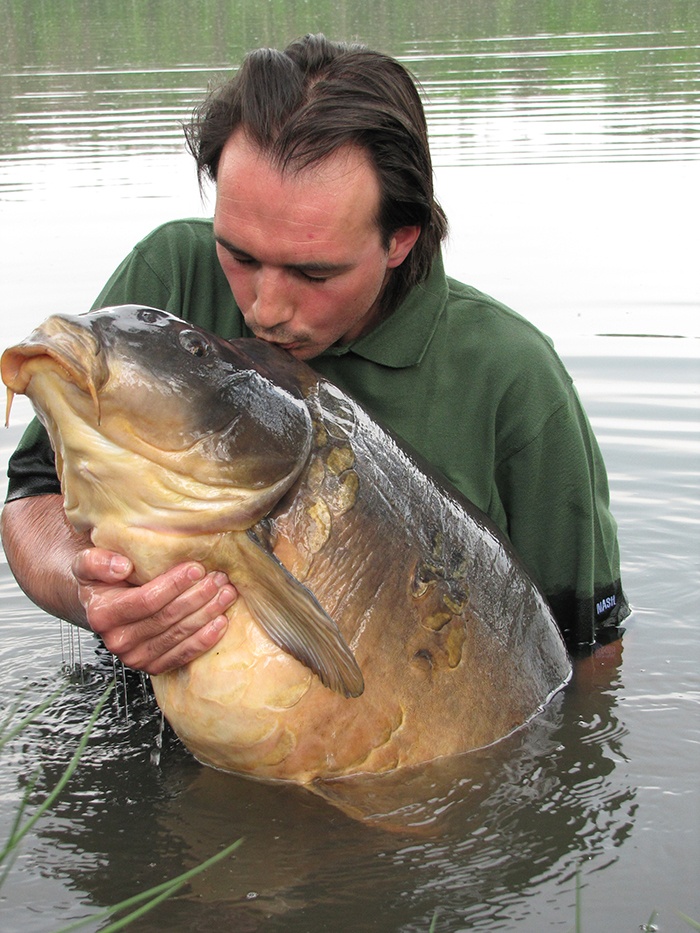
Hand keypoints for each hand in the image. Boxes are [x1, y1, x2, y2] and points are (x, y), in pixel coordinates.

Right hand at [72, 548, 235, 674]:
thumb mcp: (88, 562)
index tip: (196, 568)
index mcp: (103, 614)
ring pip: (179, 635)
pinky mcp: (152, 666)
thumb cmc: (101, 580)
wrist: (101, 605)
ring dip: (207, 614)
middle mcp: (118, 640)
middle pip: (167, 618)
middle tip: (219, 578)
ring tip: (226, 593)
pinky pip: (182, 655)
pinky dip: (205, 639)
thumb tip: (122, 567)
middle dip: (198, 596)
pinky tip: (221, 622)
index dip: (174, 585)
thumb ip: (97, 561)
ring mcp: (135, 657)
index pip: (146, 600)